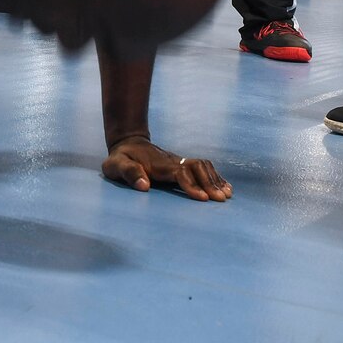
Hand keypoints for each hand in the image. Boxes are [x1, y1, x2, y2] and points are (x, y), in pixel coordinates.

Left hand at [100, 137, 230, 201]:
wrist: (128, 142)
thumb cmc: (121, 158)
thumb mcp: (116, 165)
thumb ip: (128, 173)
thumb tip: (144, 185)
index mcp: (159, 164)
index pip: (180, 172)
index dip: (192, 185)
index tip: (203, 199)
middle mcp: (173, 161)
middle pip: (197, 167)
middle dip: (210, 183)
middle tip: (221, 199)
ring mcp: (179, 161)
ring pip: (203, 166)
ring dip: (215, 180)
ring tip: (226, 195)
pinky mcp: (182, 164)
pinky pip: (203, 168)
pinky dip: (215, 177)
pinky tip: (224, 187)